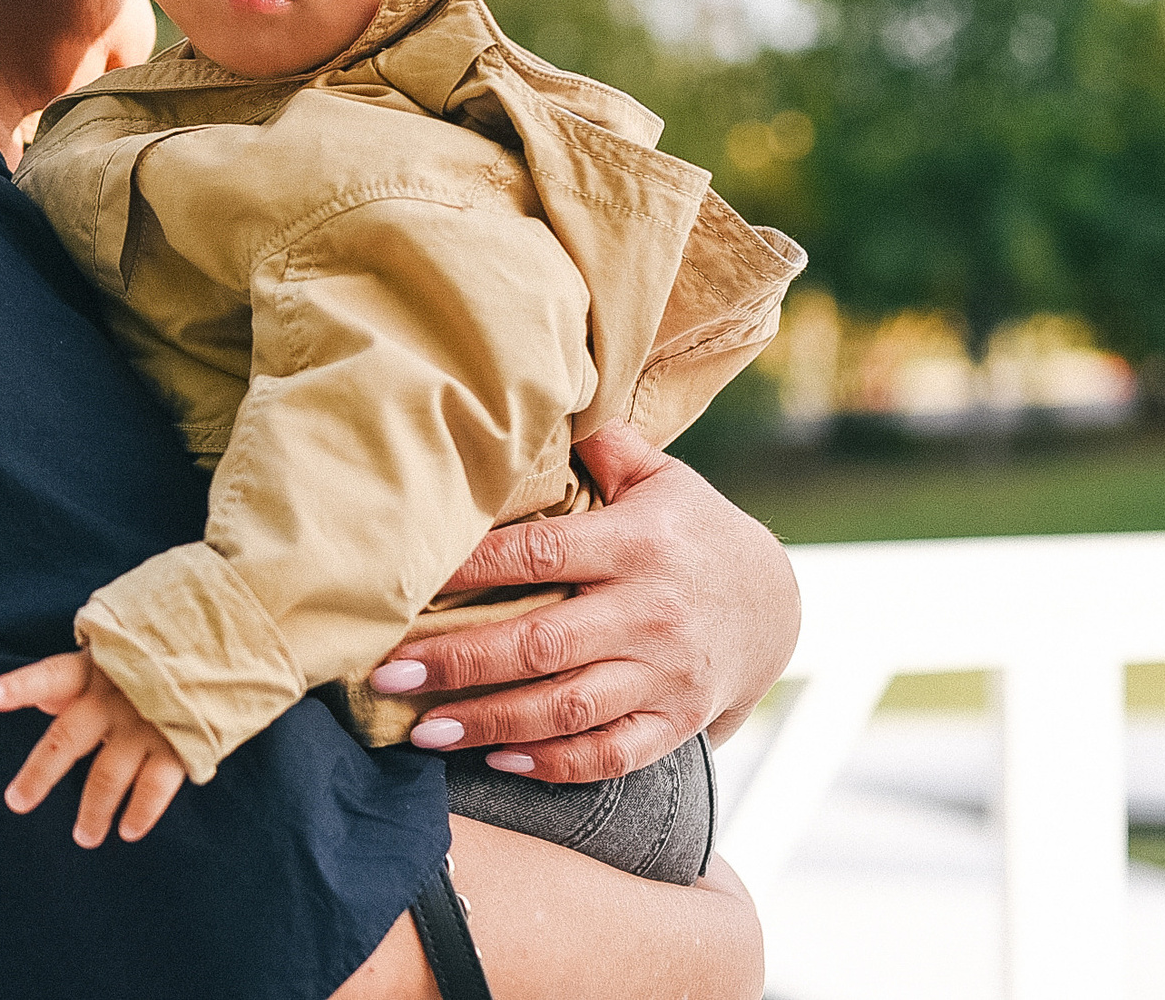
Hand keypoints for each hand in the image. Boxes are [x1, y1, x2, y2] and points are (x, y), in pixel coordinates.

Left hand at [0, 649, 188, 846]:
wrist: (228, 640)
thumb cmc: (162, 647)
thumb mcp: (119, 650)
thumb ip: (79, 677)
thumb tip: (40, 702)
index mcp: (96, 667)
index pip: (50, 675)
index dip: (20, 686)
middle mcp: (115, 696)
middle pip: (66, 740)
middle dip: (39, 775)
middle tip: (16, 802)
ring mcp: (147, 721)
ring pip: (107, 777)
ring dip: (93, 812)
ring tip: (85, 838)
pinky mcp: (181, 742)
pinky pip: (154, 788)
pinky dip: (140, 813)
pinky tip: (129, 831)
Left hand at [373, 426, 798, 782]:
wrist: (776, 606)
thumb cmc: (691, 532)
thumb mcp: (662, 479)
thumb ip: (606, 448)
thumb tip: (544, 400)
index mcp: (637, 544)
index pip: (540, 553)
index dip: (471, 568)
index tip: (407, 582)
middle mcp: (651, 613)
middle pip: (542, 643)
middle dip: (459, 663)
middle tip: (388, 674)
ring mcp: (667, 674)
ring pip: (568, 708)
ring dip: (491, 723)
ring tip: (424, 729)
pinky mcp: (677, 722)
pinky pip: (611, 754)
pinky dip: (553, 764)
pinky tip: (495, 761)